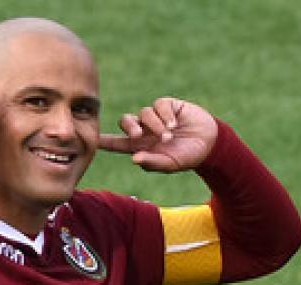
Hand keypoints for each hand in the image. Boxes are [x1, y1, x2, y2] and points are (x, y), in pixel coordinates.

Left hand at [98, 97, 216, 172]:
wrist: (210, 142)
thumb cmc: (188, 156)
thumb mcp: (171, 164)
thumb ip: (152, 163)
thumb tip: (134, 159)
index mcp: (142, 146)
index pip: (118, 143)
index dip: (105, 141)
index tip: (90, 139)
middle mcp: (146, 130)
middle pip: (126, 121)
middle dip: (129, 127)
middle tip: (138, 136)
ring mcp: (156, 117)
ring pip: (144, 113)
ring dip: (155, 125)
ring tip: (168, 136)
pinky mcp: (168, 106)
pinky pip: (159, 105)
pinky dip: (164, 115)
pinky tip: (174, 124)